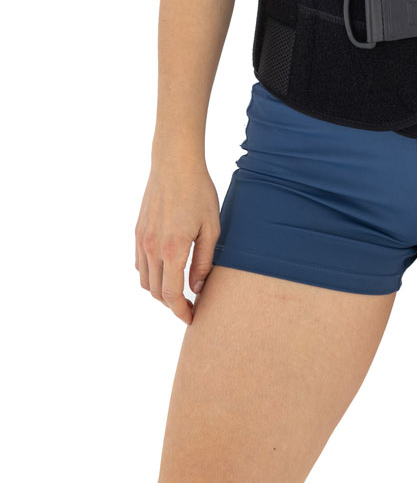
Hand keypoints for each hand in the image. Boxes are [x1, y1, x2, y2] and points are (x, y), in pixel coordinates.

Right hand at [134, 157, 220, 323]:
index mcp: (173, 249)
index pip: (171, 295)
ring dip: (159, 292)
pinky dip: (150, 275)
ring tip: (178, 290)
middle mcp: (152, 248)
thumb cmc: (199, 192)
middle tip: (189, 306)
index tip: (192, 318)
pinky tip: (165, 271)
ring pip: (144, 280)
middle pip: (155, 292)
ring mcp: (141, 240)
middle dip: (172, 305)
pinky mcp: (137, 232)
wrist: (175, 164)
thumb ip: (204, 261)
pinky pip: (139, 264)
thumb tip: (196, 288)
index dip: (181, 312)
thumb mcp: (211, 228)